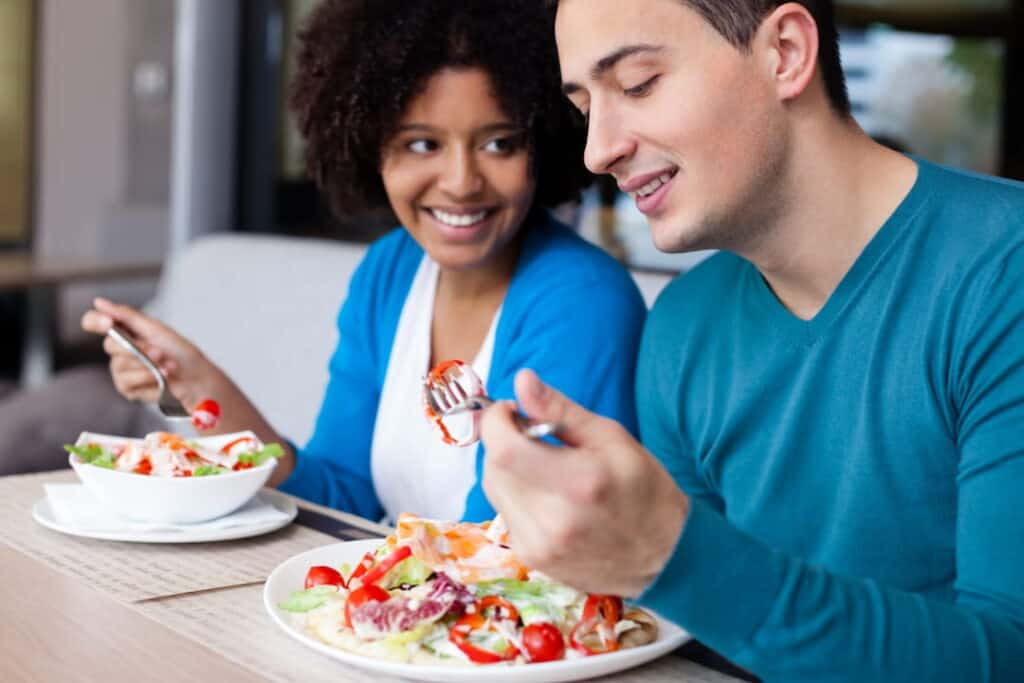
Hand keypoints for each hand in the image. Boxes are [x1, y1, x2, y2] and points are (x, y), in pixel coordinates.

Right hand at [80, 298, 218, 409]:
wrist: (196, 379)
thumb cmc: (181, 353)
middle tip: (160, 351)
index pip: (94, 321)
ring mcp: (121, 370)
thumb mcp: (156, 329)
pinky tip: (162, 377)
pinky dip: (148, 378)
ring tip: (168, 365)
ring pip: (120, 365)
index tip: (109, 322)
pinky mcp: (127, 388)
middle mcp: (119, 350)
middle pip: (110, 345)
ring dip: (148, 365)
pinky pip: (128, 382)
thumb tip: (99, 302)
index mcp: (124, 331)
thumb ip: (127, 316)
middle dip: (138, 349)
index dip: (95, 320)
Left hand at [480, 369, 688, 596]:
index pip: (505, 450)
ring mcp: (540, 546)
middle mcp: (552, 521)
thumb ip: (560, 410)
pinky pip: (505, 513)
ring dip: (508, 468)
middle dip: (503, 442)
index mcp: (578, 484)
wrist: (663, 557)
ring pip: (494, 490)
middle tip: (532, 434)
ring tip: (542, 466)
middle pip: (494, 467)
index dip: (496, 422)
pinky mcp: (532, 559)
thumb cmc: (644, 490)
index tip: (510, 410)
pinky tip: (546, 495)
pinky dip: (516, 495)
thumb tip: (522, 380)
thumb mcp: (612, 438)